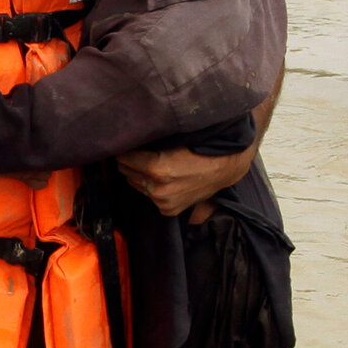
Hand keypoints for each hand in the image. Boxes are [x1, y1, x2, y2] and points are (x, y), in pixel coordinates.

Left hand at [117, 146, 253, 219]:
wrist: (224, 168)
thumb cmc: (201, 148)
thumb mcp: (174, 140)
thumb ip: (150, 142)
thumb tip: (130, 138)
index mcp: (158, 169)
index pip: (124, 158)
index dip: (123, 149)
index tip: (124, 144)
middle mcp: (158, 189)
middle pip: (127, 173)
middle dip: (129, 162)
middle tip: (134, 152)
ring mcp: (163, 202)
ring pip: (136, 185)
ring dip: (138, 175)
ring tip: (145, 164)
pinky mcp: (168, 210)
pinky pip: (148, 196)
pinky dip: (149, 187)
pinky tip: (158, 178)